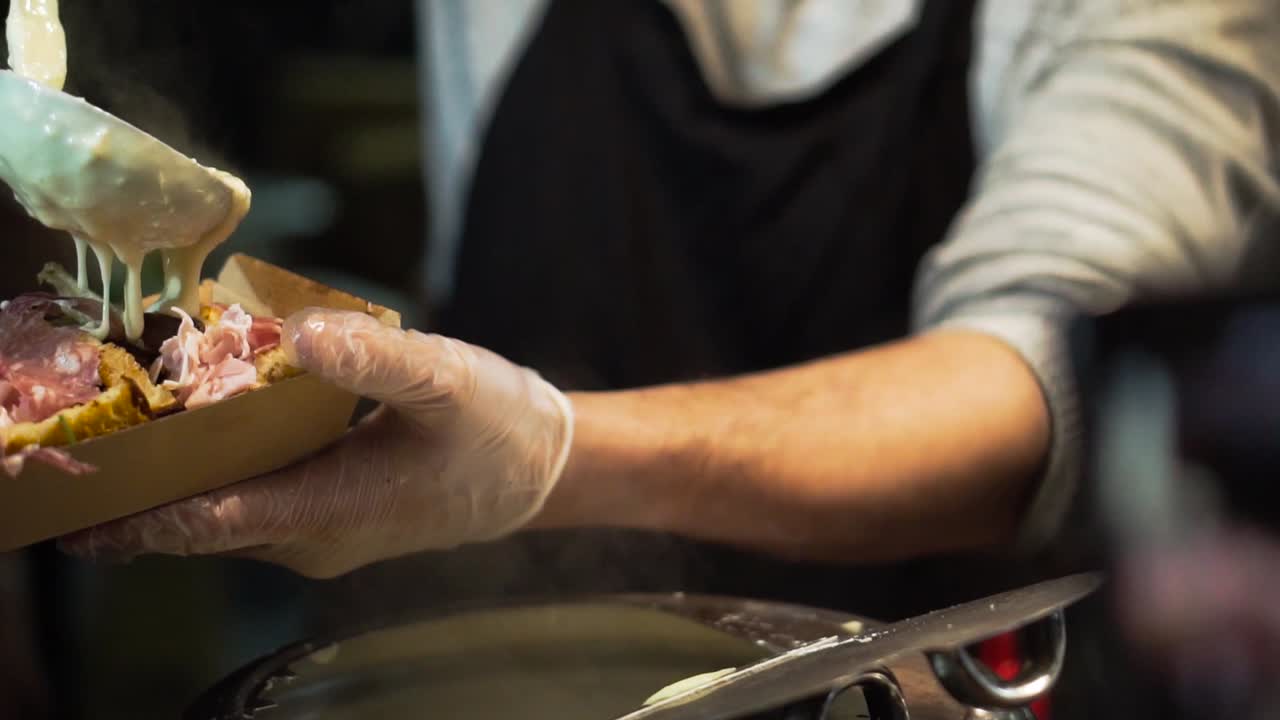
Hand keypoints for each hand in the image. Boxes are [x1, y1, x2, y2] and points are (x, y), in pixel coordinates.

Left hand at [58, 309, 574, 577]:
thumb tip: (306, 332)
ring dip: (167, 476)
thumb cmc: (499, 429)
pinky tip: (187, 431)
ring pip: (217, 513)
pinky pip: (244, 502)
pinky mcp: (323, 520)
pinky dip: (208, 471)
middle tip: (69, 444)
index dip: (138, 504)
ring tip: (112, 426)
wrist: (542, 469)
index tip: (75, 485)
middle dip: (131, 488)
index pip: (212, 518)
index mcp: (335, 510)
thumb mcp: (448, 379)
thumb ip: (376, 356)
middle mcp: (311, 538)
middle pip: (196, 520)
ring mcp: (315, 535)